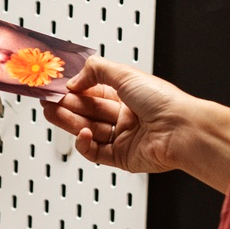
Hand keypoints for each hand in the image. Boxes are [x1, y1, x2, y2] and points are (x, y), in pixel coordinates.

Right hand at [42, 57, 192, 173]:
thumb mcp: (126, 74)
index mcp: (129, 95)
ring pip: (88, 130)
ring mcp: (124, 137)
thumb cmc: (164, 101)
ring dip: (69, 122)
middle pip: (88, 111)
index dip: (75, 90)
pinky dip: (85, 144)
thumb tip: (76, 79)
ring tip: (52, 113)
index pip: (94, 91)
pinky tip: (82, 134)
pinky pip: (96, 153)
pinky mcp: (122, 157)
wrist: (181, 130)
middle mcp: (126, 116)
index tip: (57, 88)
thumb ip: (96, 71)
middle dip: (67, 106)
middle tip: (48, 101)